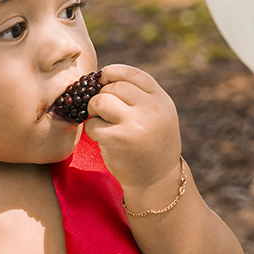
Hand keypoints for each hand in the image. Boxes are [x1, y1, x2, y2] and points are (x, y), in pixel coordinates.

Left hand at [84, 64, 181, 192]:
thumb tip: (103, 74)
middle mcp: (150, 109)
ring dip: (95, 112)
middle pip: (113, 87)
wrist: (157, 180)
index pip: (133, 74)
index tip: (103, 78)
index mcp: (161, 100)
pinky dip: (93, 130)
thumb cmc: (152, 144)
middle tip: (105, 112)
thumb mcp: (158, 115)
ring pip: (100, 102)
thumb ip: (139, 95)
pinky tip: (104, 139)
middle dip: (102, 97)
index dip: (113, 73)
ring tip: (104, 123)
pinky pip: (92, 124)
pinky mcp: (116, 139)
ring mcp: (134, 123)